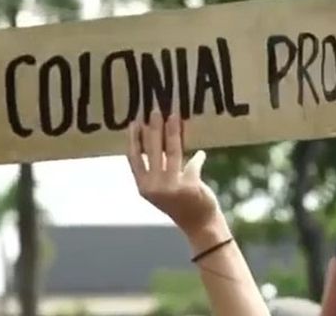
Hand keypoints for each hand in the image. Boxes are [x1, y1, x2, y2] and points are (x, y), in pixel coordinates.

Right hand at [126, 110, 223, 242]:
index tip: (135, 121)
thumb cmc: (180, 204)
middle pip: (152, 150)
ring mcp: (171, 186)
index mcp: (143, 186)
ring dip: (172, 132)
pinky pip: (193, 163)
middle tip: (155, 110)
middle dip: (154, 128)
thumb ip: (157, 168)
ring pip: (171, 151)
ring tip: (173, 116)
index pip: (135, 157)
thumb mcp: (161, 188)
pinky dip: (198, 158)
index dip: (134, 138)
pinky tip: (201, 153)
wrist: (199, 224)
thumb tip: (158, 138)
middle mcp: (154, 186)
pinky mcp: (189, 186)